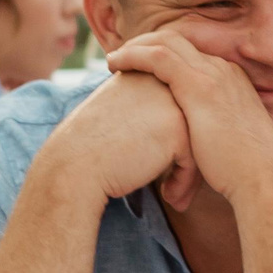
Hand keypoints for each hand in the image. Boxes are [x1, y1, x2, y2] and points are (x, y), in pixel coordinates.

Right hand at [43, 69, 200, 208]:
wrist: (74, 166)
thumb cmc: (90, 148)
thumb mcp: (116, 112)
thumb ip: (143, 108)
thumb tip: (168, 130)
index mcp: (145, 73)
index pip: (177, 104)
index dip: (174, 138)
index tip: (168, 167)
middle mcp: (161, 82)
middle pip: (192, 120)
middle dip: (187, 156)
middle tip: (180, 185)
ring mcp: (171, 103)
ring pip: (198, 140)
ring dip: (189, 173)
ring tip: (176, 196)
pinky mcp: (177, 130)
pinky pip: (194, 159)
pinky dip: (185, 182)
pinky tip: (171, 199)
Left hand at [105, 31, 272, 205]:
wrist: (263, 178)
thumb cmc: (245, 172)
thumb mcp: (229, 142)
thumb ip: (211, 132)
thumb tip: (197, 146)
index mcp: (232, 80)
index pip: (193, 53)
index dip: (164, 53)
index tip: (142, 65)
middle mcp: (223, 70)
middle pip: (178, 39)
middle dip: (147, 43)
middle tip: (123, 54)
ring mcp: (211, 75)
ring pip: (164, 42)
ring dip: (135, 46)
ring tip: (113, 58)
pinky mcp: (197, 86)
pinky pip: (157, 56)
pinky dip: (133, 55)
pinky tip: (114, 63)